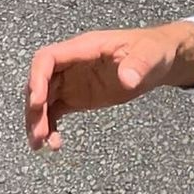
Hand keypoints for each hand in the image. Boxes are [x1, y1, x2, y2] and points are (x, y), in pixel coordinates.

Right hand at [24, 21, 193, 149]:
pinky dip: (50, 127)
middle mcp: (71, 64)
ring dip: (38, 121)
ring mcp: (72, 81)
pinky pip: (56, 111)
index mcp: (84, 48)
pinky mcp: (77, 97)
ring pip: (44, 100)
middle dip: (34, 108)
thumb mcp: (151, 54)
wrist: (159, 59)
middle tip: (38, 133)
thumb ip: (138, 64)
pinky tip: (54, 144)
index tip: (38, 102)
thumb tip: (127, 80)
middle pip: (40, 83)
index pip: (47, 59)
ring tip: (40, 144)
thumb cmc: (153, 50)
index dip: (37, 79)